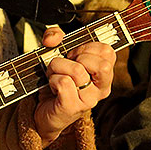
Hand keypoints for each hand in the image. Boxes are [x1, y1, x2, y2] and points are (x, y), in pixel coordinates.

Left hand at [32, 26, 114, 143]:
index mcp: (104, 75)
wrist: (43, 111)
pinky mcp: (73, 108)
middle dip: (76, 57)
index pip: (107, 52)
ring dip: (58, 68)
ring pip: (77, 71)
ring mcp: (89, 100)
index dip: (88, 47)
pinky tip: (52, 87)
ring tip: (55, 75)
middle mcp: (101, 89)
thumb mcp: (60, 54)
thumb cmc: (56, 83)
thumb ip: (56, 38)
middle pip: (100, 64)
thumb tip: (52, 38)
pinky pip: (63, 82)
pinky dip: (52, 80)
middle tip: (66, 65)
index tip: (75, 55)